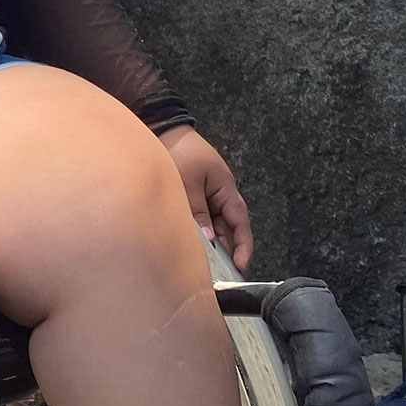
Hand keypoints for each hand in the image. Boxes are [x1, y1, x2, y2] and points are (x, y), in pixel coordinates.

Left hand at [158, 125, 250, 270]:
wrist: (162, 129)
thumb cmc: (179, 151)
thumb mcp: (188, 183)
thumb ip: (197, 212)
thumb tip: (208, 240)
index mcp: (225, 188)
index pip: (240, 221)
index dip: (243, 245)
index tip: (241, 266)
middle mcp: (220, 194)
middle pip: (228, 228)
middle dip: (226, 252)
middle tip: (220, 276)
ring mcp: (207, 196)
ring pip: (214, 226)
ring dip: (210, 244)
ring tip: (204, 267)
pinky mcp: (193, 197)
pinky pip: (200, 219)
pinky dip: (198, 233)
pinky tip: (189, 247)